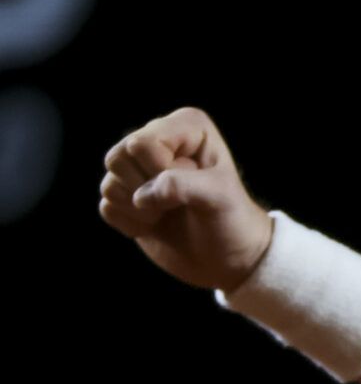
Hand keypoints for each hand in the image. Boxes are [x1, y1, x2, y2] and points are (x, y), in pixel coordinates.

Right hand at [97, 107, 276, 290]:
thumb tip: (140, 196)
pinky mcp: (125, 196)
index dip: (160, 171)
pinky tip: (156, 225)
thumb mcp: (220, 197)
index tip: (193, 186)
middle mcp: (157, 139)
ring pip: (109, 183)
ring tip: (170, 213)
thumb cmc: (232, 221)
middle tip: (179, 202)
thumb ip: (183, 185)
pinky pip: (107, 207)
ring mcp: (138, 168)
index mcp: (186, 125)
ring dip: (140, 209)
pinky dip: (131, 223)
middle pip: (117, 158)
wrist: (227, 258)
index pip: (142, 143)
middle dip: (147, 189)